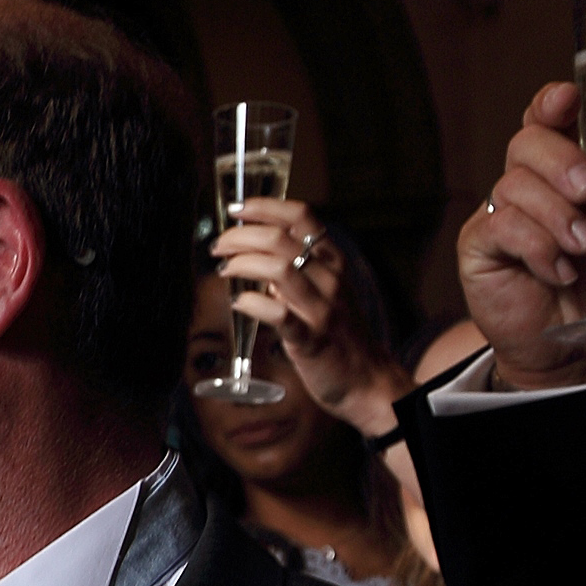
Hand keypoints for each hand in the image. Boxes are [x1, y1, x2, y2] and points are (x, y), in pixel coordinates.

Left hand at [215, 200, 395, 432]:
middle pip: (280, 240)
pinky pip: (279, 315)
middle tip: (218, 247)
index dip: (265, 207)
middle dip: (240, 237)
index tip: (236, 208)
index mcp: (333, 261)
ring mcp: (322, 308)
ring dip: (243, 264)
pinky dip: (254, 304)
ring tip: (224, 270)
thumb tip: (254, 253)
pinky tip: (239, 303)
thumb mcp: (325, 291)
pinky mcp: (312, 340)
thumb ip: (295, 270)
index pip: (301, 217)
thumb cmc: (339, 333)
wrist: (367, 379)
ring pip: (279, 270)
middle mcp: (330, 278)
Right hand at [454, 80, 585, 395]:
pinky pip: (501, 227)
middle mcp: (533, 184)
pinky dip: (538, 248)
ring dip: (558, 216)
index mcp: (572, 168)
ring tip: (585, 249)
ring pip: (514, 185)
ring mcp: (502, 213)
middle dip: (561, 160)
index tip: (567, 99)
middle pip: (526, 141)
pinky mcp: (481, 247)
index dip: (552, 102)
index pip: (550, 118)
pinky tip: (559, 271)